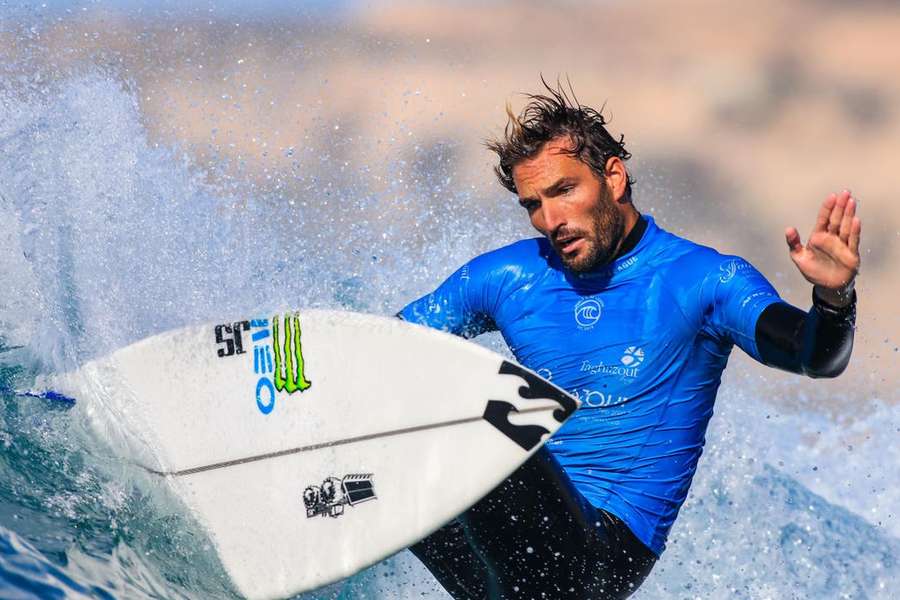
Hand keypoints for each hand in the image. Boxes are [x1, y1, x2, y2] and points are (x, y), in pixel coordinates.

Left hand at [785, 190, 860, 306]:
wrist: (826, 286)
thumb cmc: (813, 270)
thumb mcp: (799, 257)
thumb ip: (793, 243)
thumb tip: (788, 229)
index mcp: (819, 236)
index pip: (824, 219)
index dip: (827, 208)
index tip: (832, 196)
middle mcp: (832, 238)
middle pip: (837, 219)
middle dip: (841, 206)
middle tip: (846, 193)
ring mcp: (842, 244)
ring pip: (846, 226)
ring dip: (849, 214)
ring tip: (852, 202)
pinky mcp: (851, 254)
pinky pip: (853, 240)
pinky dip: (854, 231)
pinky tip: (856, 220)